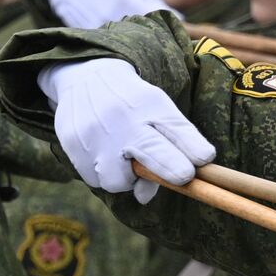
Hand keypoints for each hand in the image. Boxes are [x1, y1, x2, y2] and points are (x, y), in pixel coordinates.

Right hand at [38, 58, 214, 202]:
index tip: (201, 162)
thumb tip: (144, 197)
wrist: (87, 78)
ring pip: (117, 181)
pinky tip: (103, 154)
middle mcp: (124, 118)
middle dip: (170, 168)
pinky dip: (102, 174)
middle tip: (182, 176)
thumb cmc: (132, 106)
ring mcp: (96, 131)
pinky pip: (93, 179)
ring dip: (124, 179)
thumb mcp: (158, 114)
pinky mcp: (73, 142)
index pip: (178, 130)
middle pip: (154, 151)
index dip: (192, 149)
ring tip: (123, 161)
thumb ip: (166, 153)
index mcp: (152, 106)